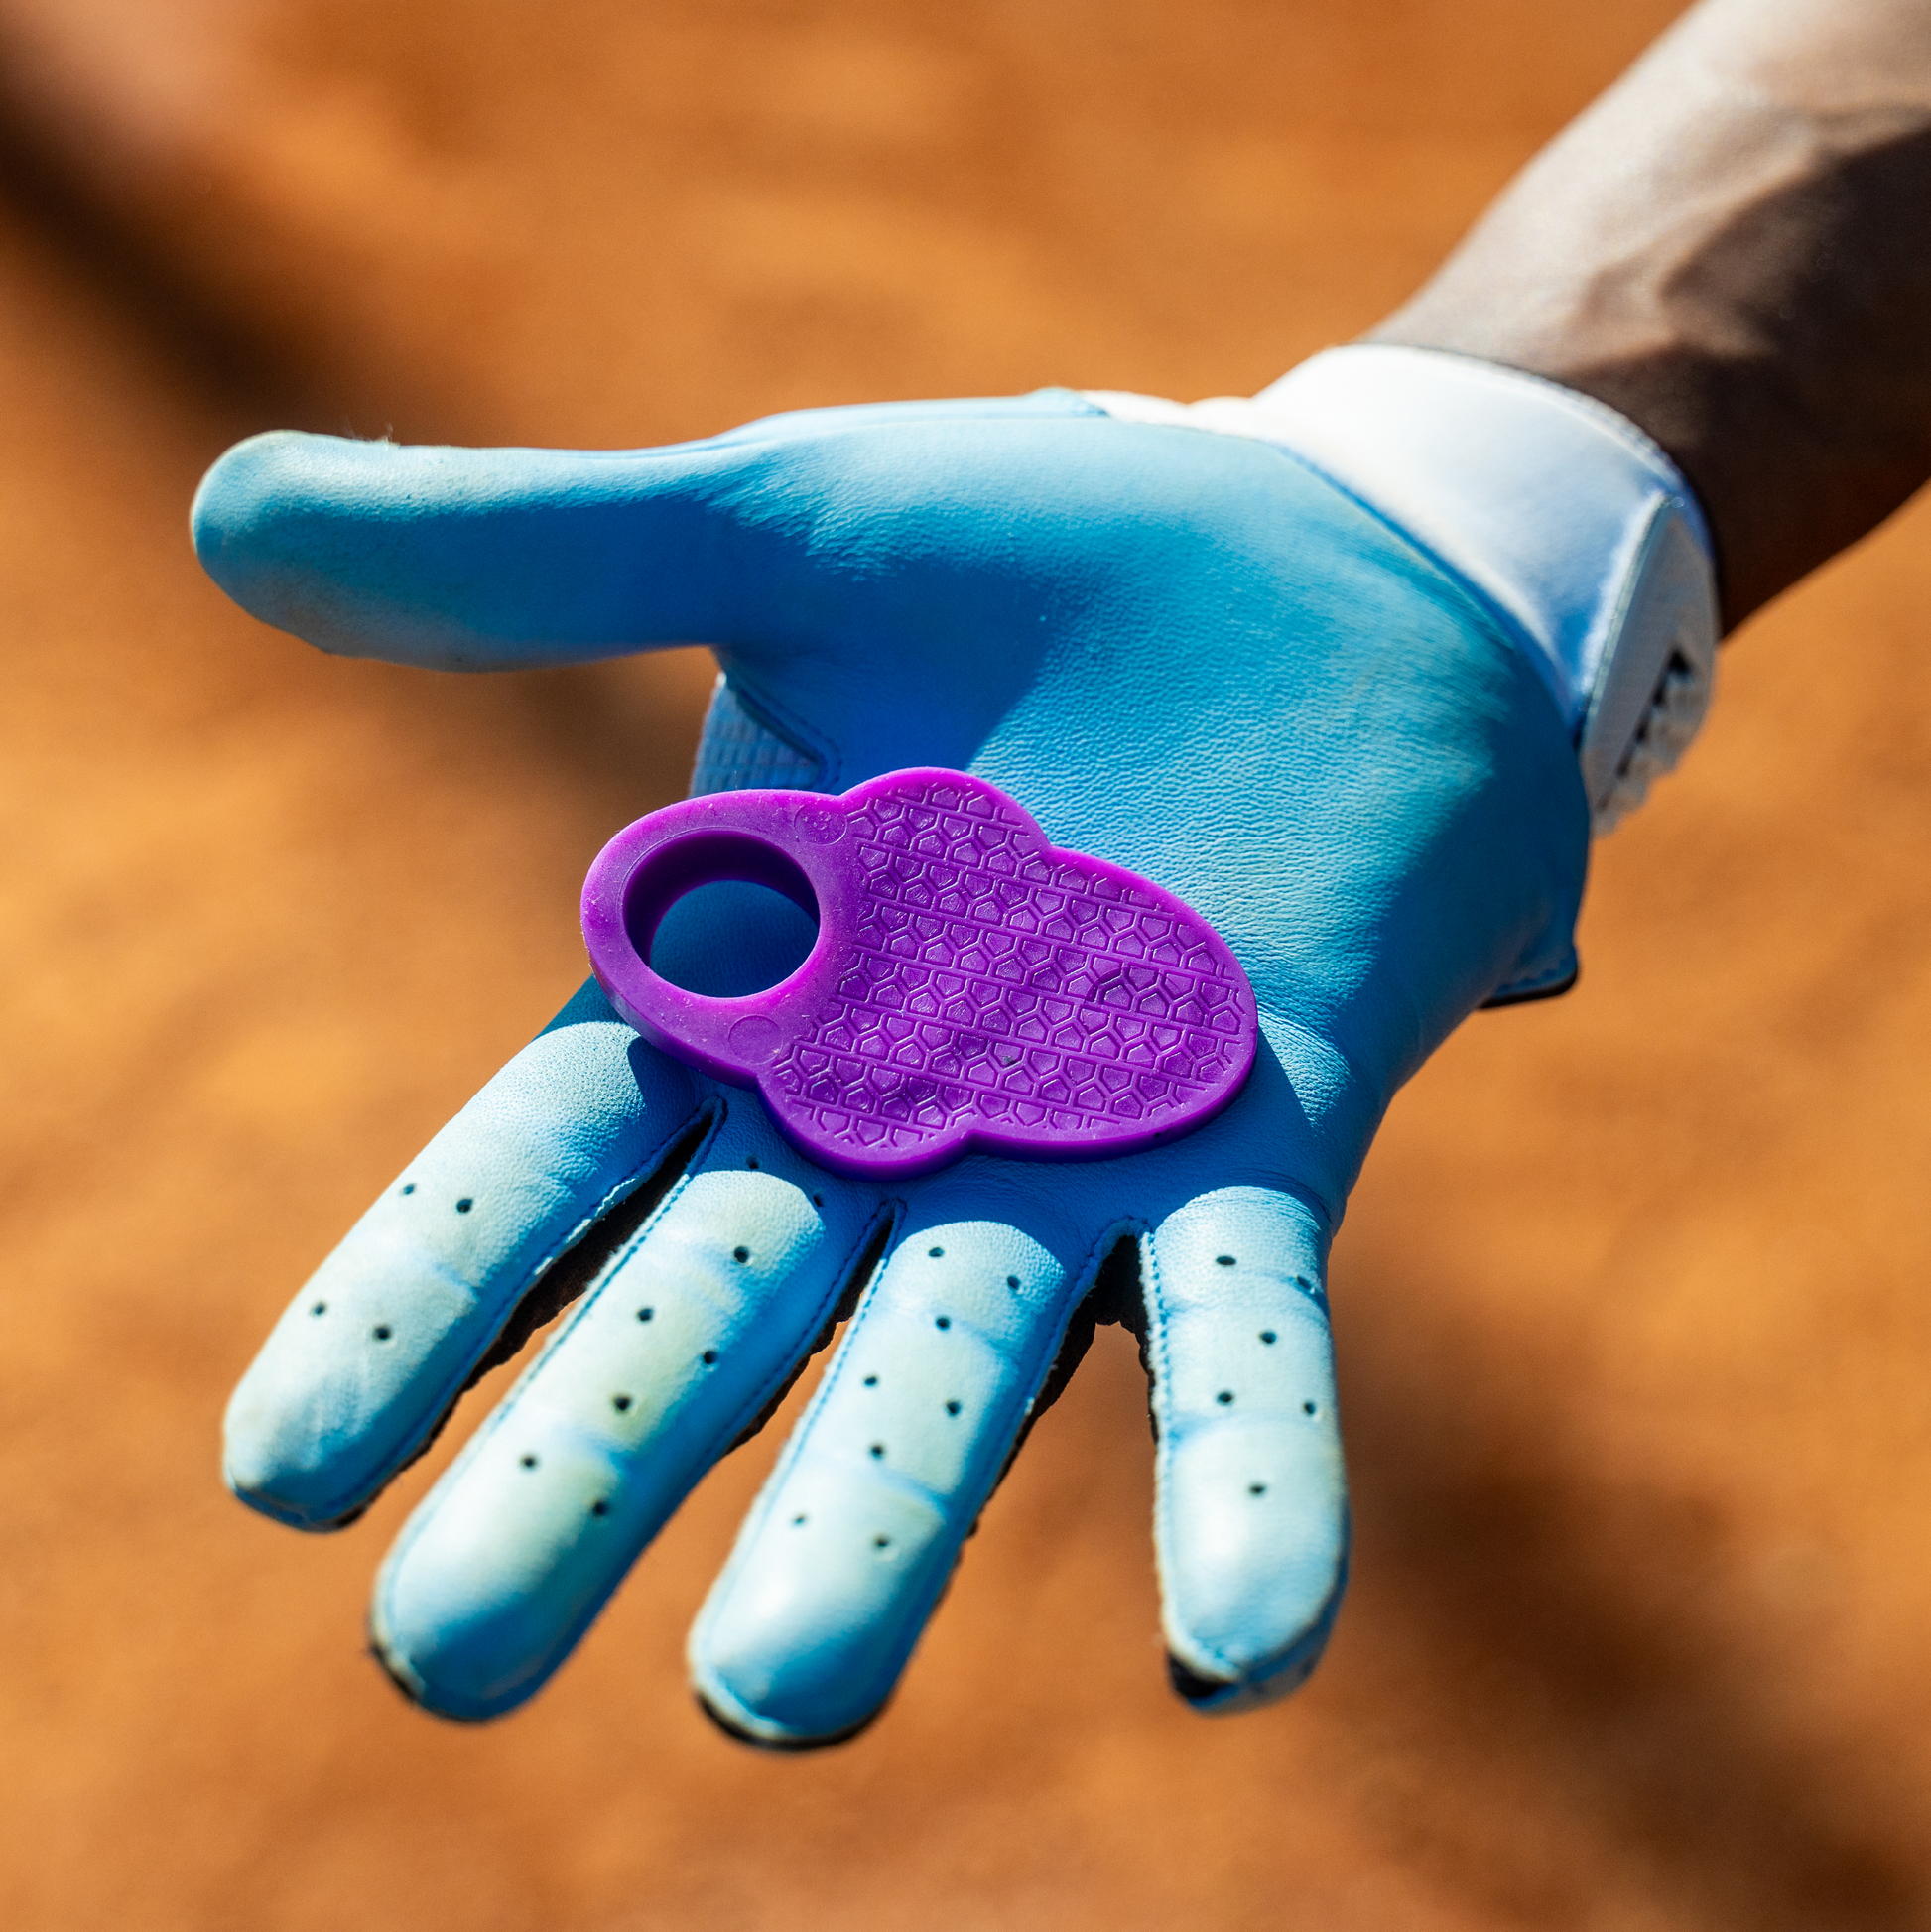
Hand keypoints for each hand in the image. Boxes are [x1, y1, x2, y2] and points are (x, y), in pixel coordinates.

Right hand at [195, 381, 1588, 1744]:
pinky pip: (1253, 1347)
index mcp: (736, 993)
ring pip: (950, 1371)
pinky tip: (1246, 1658)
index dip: (410, 1301)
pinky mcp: (1265, 1146)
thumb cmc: (1037, 548)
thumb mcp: (769, 528)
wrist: (1324, 561)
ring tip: (778, 1696)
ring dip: (871, 1528)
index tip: (286, 1474)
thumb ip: (528, 554)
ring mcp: (1072, 1152)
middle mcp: (881, 1116)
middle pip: (709, 1319)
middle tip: (446, 1662)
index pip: (538, 1176)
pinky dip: (1249, 1489)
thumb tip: (214, 511)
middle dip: (587, 1472)